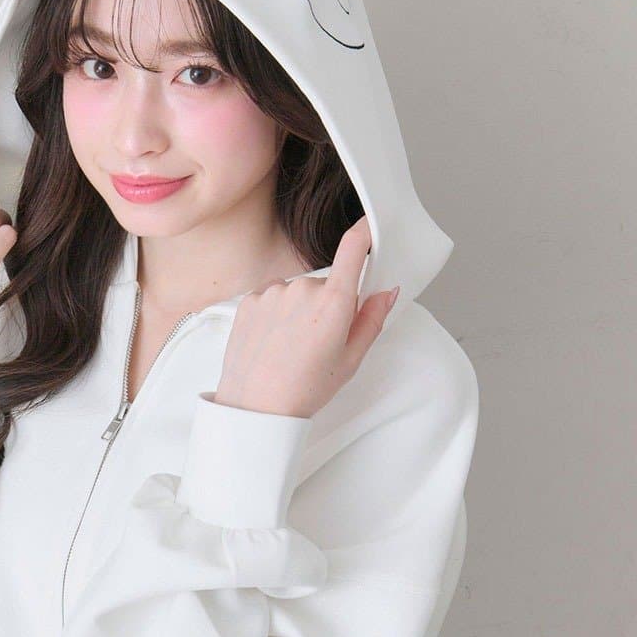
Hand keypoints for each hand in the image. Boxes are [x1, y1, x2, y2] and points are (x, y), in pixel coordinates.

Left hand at [211, 216, 399, 418]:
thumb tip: (387, 292)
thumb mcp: (350, 360)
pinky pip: (271, 297)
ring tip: (290, 346)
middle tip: (318, 340)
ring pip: (296, 291)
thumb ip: (372, 319)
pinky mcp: (249, 300)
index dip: (364, 233)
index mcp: (334, 302)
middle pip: (325, 283)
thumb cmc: (303, 389)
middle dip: (327, 303)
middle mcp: (302, 289)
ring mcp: (272, 292)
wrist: (255, 408)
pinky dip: (274, 314)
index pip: (354, 248)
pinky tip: (272, 341)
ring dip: (298, 309)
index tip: (369, 227)